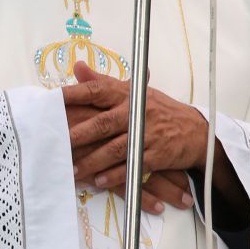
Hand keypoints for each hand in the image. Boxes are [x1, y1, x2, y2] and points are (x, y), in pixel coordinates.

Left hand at [62, 61, 206, 213]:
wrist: (196, 130)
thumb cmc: (159, 110)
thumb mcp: (134, 92)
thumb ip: (103, 82)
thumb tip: (77, 67)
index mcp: (128, 94)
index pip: (98, 90)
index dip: (75, 94)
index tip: (53, 99)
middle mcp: (137, 112)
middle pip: (103, 123)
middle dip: (80, 134)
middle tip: (57, 143)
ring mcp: (148, 133)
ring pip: (115, 148)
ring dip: (93, 161)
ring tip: (72, 170)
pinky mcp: (158, 154)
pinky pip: (133, 165)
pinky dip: (115, 175)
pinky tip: (98, 181)